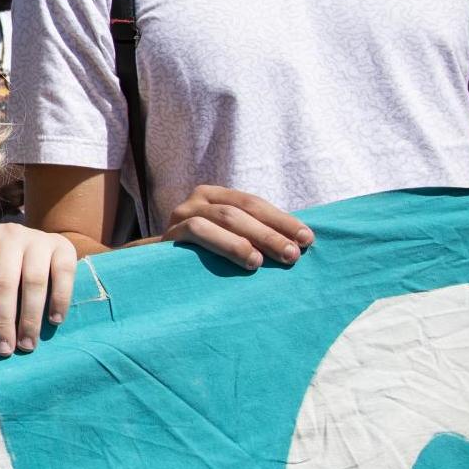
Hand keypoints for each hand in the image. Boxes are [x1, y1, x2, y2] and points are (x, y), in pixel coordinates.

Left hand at [0, 223, 75, 356]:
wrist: (40, 242)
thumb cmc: (7, 266)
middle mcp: (9, 234)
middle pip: (4, 281)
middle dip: (3, 320)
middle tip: (4, 349)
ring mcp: (38, 238)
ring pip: (33, 281)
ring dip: (30, 318)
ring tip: (27, 344)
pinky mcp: (64, 246)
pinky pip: (62, 275)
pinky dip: (59, 300)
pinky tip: (54, 321)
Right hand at [164, 185, 311, 270]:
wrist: (160, 272)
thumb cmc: (204, 258)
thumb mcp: (230, 240)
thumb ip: (255, 235)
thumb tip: (300, 243)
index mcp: (216, 196)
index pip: (254, 203)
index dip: (282, 219)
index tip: (307, 239)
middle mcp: (198, 200)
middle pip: (241, 210)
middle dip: (271, 231)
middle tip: (294, 254)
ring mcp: (182, 214)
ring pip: (224, 218)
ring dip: (252, 239)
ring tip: (272, 260)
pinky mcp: (170, 233)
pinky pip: (198, 231)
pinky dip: (226, 244)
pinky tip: (247, 260)